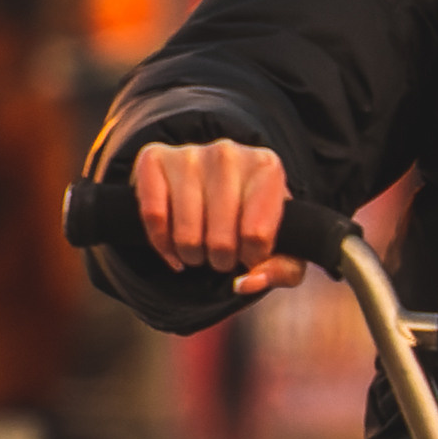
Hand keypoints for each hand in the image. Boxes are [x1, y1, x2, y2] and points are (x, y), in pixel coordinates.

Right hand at [130, 139, 305, 295]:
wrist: (215, 181)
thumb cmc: (254, 217)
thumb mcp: (284, 244)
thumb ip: (281, 270)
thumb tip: (245, 284)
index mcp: (267, 167)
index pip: (257, 236)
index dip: (252, 258)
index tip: (250, 252)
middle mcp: (229, 153)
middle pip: (221, 241)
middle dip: (221, 261)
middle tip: (222, 255)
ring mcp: (189, 153)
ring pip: (186, 235)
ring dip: (192, 256)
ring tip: (200, 249)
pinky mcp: (153, 158)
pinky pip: (153, 218)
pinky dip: (162, 244)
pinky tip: (173, 248)